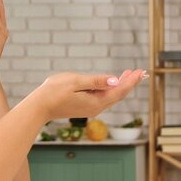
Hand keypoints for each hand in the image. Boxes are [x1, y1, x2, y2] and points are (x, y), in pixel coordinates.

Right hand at [29, 69, 146, 121]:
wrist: (39, 107)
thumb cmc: (54, 92)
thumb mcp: (75, 82)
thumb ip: (96, 81)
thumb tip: (115, 80)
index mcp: (96, 102)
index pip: (119, 91)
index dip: (131, 81)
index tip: (141, 71)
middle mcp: (96, 108)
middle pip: (118, 95)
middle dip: (130, 83)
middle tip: (140, 72)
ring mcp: (90, 108)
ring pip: (112, 97)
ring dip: (121, 85)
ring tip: (129, 74)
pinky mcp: (85, 107)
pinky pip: (104, 97)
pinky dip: (111, 89)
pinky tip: (112, 83)